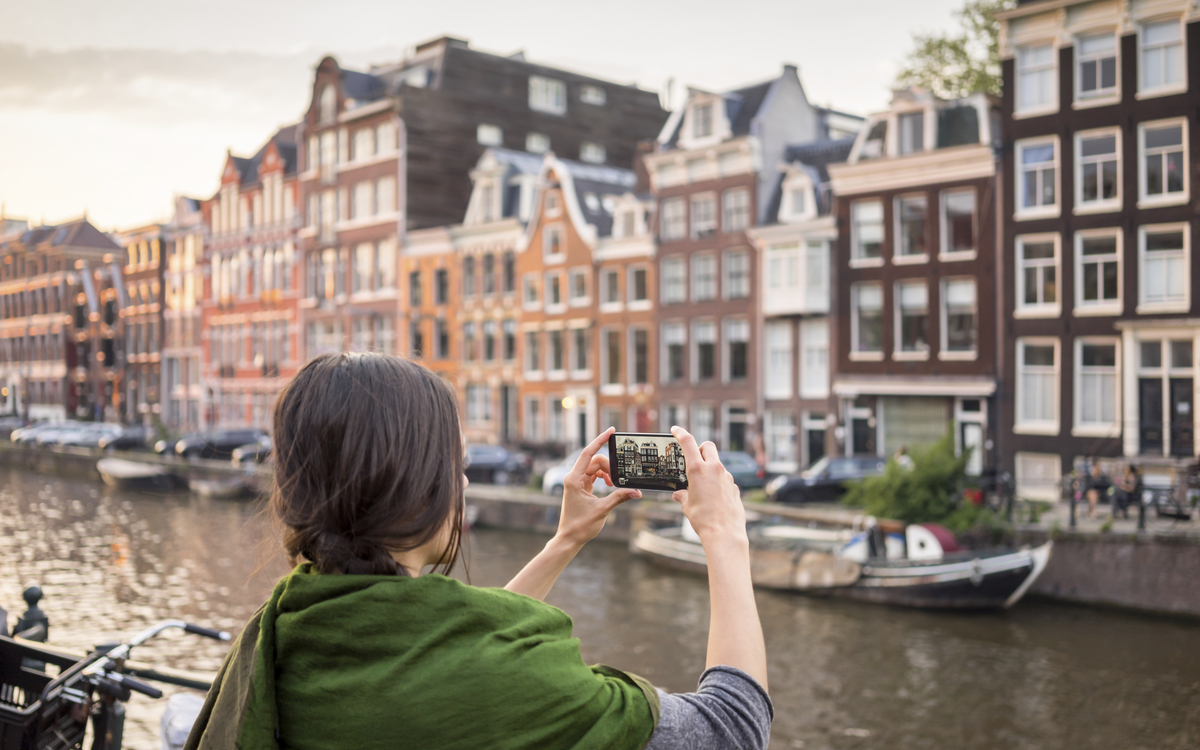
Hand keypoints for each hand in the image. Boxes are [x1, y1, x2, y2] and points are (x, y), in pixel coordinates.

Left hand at [557, 428, 641, 546]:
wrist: (569, 539)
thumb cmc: (580, 526)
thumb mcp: (603, 510)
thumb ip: (619, 497)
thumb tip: (637, 491)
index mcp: (574, 479)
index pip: (588, 453)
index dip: (600, 440)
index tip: (611, 431)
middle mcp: (573, 477)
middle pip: (594, 461)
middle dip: (609, 466)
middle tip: (618, 480)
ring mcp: (577, 482)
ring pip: (595, 468)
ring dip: (607, 473)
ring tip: (615, 485)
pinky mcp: (581, 487)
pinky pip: (594, 475)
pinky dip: (604, 478)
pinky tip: (611, 485)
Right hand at [669, 426, 745, 543]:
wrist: (725, 533)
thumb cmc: (704, 520)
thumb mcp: (687, 506)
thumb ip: (683, 496)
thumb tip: (679, 494)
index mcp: (698, 470)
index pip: (688, 442)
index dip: (681, 433)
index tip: (675, 430)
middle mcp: (714, 469)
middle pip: (708, 446)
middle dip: (700, 449)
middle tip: (693, 460)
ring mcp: (727, 477)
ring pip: (717, 463)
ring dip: (709, 468)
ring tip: (701, 486)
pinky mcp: (734, 487)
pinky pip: (725, 478)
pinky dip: (718, 483)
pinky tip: (713, 498)